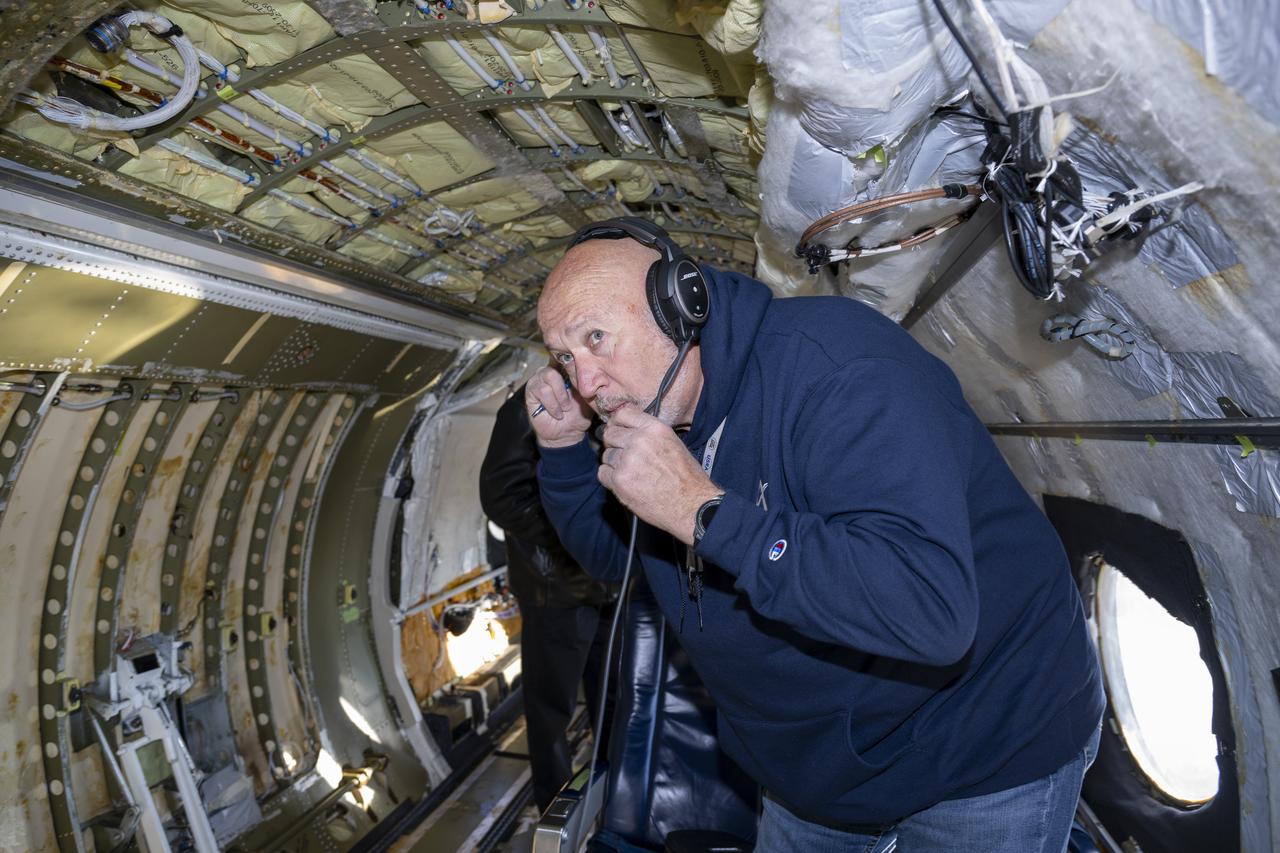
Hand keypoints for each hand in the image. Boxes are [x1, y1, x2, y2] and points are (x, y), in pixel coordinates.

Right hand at [526, 367, 591, 448]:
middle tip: (570, 404)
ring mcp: (539, 379)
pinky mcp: (531, 390)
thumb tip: (594, 370)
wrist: (567, 433)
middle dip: (567, 387)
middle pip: (558, 364)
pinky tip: (557, 413)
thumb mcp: (589, 397)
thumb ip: (589, 383)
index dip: (572, 361)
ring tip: (564, 410)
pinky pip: (542, 390)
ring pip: (549, 376)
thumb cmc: (578, 414)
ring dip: (560, 397)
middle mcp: (550, 370)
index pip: (566, 356)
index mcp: (565, 370)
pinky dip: (552, 404)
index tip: (579, 373)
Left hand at [598, 405, 722, 543]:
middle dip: (614, 444)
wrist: (691, 504)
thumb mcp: (673, 443)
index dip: (617, 423)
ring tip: (632, 473)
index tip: (618, 429)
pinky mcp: (620, 481)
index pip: (622, 414)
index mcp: (654, 429)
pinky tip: (627, 482)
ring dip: (614, 463)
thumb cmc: (686, 477)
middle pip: (609, 434)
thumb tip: (628, 429)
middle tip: (624, 455)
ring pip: (606, 455)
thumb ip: (649, 433)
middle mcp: (638, 441)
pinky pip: (602, 473)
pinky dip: (610, 478)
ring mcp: (627, 461)